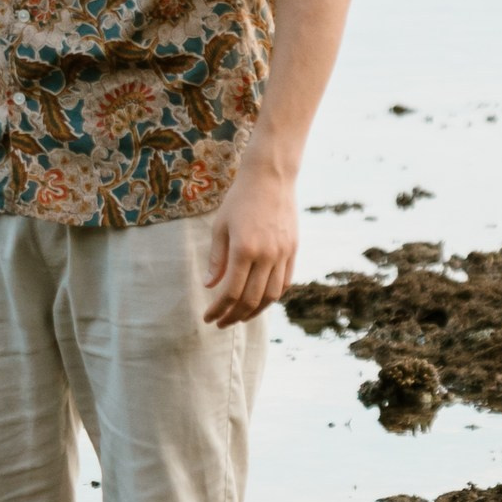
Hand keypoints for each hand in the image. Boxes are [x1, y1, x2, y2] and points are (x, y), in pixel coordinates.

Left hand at [202, 165, 297, 325]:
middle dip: (234, 316)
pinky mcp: (293, 251)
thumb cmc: (239, 200)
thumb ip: (217, 258)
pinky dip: (272, 297)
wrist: (270, 178)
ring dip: (254, 312)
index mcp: (244, 249)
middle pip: (251, 300)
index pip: (231, 292)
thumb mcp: (220, 226)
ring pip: (271, 296)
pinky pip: (284, 283)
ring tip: (239, 316)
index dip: (219, 309)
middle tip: (220, 323)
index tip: (208, 318)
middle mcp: (266, 256)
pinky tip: (260, 301)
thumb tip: (210, 286)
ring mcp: (282, 254)